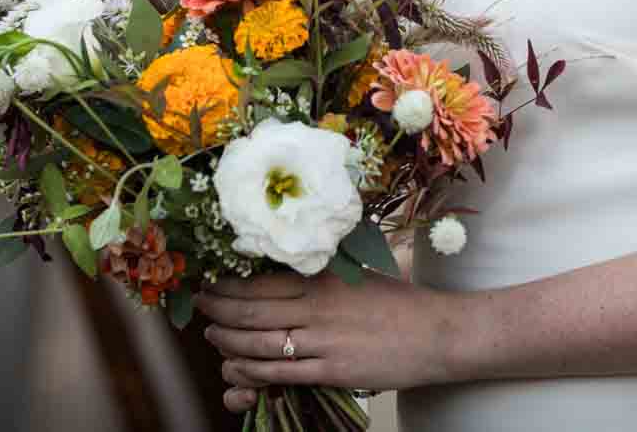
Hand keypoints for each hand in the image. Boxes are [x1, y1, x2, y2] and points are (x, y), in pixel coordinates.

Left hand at [197, 268, 459, 413]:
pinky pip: (280, 372)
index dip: (229, 283)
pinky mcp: (332, 370)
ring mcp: (323, 340)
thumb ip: (323, 272)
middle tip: (199, 305)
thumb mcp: (358, 276)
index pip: (262, 280)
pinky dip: (253, 370)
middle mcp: (318, 305)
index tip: (209, 280)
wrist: (437, 334)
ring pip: (260, 341)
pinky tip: (237, 367)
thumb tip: (289, 264)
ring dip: (229, 339)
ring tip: (213, 335)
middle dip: (218, 308)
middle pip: (252, 308)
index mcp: (324, 278)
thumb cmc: (400, 303)